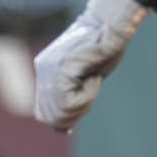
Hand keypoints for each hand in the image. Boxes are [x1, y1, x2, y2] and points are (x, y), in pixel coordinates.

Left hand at [33, 0, 148, 130]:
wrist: (113, 26)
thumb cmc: (105, 49)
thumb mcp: (85, 78)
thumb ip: (71, 97)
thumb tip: (61, 129)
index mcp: (46, 76)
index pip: (45, 114)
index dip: (64, 120)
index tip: (79, 110)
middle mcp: (43, 74)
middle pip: (51, 117)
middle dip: (75, 114)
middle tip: (90, 91)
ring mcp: (49, 72)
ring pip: (61, 113)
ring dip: (83, 103)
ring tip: (93, 82)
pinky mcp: (61, 71)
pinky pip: (70, 102)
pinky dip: (88, 95)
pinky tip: (94, 78)